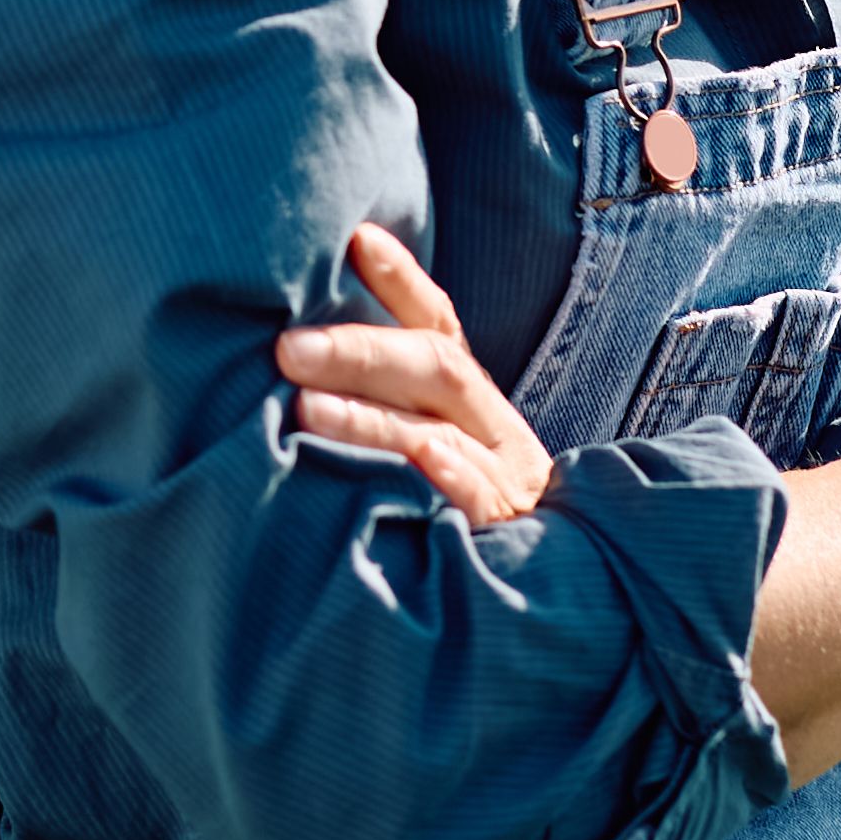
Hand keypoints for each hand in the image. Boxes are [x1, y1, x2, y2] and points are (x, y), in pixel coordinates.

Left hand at [275, 225, 550, 529]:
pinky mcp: (509, 535)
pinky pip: (480, 501)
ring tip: (308, 409)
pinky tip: (417, 460)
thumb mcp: (425, 446)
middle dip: (360, 351)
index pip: (437, 326)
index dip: (400, 281)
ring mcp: (507, 482)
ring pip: (441, 434)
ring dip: (374, 419)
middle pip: (435, 368)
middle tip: (287, 348)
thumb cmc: (450, 514)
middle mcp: (493, 430)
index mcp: (470, 401)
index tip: (356, 237)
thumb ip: (380, 401)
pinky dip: (449, 477)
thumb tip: (289, 352)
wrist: (553, 602)